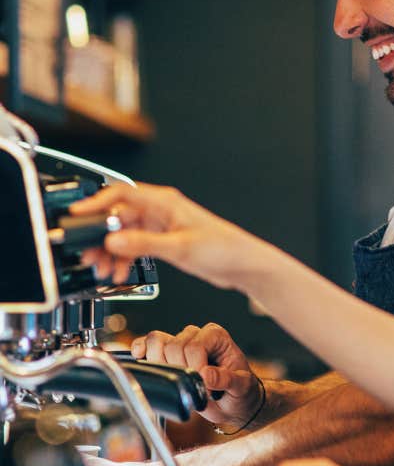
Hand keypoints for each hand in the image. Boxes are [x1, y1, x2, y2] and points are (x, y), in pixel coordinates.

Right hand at [70, 183, 257, 289]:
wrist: (242, 264)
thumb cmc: (223, 248)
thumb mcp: (179, 247)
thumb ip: (144, 244)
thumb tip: (114, 240)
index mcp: (164, 202)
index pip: (122, 193)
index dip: (97, 203)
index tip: (78, 215)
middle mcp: (161, 211)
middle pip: (119, 217)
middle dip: (101, 236)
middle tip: (89, 255)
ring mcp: (161, 226)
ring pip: (125, 234)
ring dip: (112, 251)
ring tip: (104, 269)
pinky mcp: (164, 241)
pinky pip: (135, 246)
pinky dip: (125, 258)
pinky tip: (120, 272)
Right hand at [131, 322, 261, 426]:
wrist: (233, 402)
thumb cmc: (240, 391)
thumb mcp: (241, 387)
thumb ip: (226, 380)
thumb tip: (206, 375)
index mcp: (216, 336)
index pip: (195, 346)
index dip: (196, 367)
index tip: (204, 384)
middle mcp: (197, 335)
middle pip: (174, 346)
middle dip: (181, 370)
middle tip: (195, 386)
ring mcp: (180, 343)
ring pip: (158, 342)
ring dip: (162, 364)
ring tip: (178, 379)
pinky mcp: (167, 354)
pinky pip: (148, 344)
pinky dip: (141, 350)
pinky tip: (140, 357)